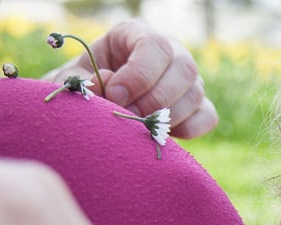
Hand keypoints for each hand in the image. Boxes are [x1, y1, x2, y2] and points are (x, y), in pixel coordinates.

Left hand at [45, 19, 217, 138]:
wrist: (94, 111)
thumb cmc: (84, 88)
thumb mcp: (72, 79)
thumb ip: (82, 80)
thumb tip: (106, 84)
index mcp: (136, 35)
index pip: (154, 46)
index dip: (139, 74)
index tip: (116, 96)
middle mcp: (170, 52)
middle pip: (184, 68)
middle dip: (155, 99)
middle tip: (129, 117)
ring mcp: (187, 80)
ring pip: (195, 94)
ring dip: (168, 117)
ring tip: (140, 129)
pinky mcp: (198, 106)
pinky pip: (207, 116)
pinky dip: (189, 128)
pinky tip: (162, 135)